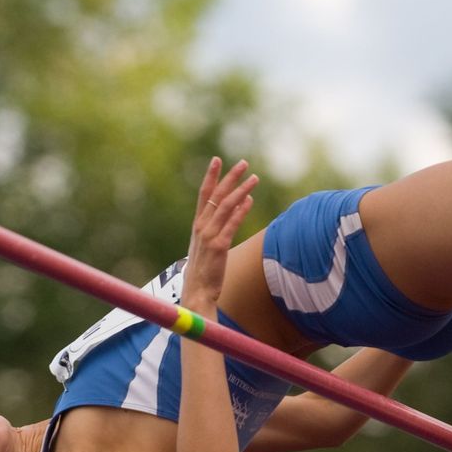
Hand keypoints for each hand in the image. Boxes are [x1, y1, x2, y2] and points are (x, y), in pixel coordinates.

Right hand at [182, 156, 256, 312]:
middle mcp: (201, 227)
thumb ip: (223, 223)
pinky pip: (232, 224)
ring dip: (241, 190)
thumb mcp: (209, 243)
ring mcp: (210, 236)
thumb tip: (242, 203)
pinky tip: (250, 200)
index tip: (216, 160)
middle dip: (230, 177)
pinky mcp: (219, 246)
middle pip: (217, 195)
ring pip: (227, 206)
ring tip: (254, 178)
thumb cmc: (204, 269)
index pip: (204, 194)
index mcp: (197, 224)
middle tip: (243, 163)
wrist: (197, 291)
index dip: (210, 176)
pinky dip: (241, 210)